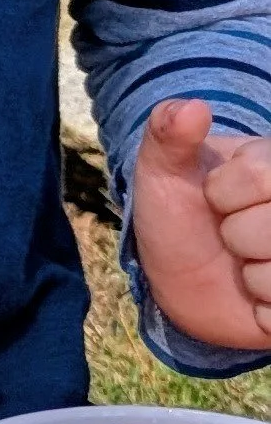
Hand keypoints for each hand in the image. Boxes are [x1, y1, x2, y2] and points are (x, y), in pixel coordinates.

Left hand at [130, 98, 270, 351]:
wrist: (181, 279)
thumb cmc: (178, 214)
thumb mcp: (163, 171)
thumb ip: (169, 133)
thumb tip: (190, 109)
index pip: (262, 177)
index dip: (224, 194)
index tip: (216, 196)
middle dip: (236, 236)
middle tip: (232, 235)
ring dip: (253, 278)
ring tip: (248, 264)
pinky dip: (265, 314)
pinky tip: (260, 298)